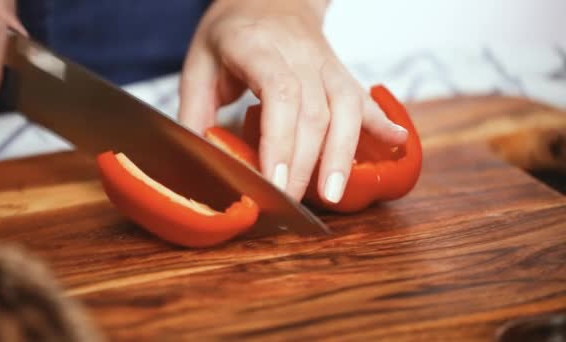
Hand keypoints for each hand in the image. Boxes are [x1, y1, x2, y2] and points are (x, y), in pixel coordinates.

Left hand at [178, 0, 407, 203]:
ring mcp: (326, 62)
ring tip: (335, 193)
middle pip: (315, 111)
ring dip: (343, 153)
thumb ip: (194, 112)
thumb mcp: (198, 64)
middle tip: (293, 201)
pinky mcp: (341, 71)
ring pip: (346, 107)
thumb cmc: (231, 33)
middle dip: (307, 163)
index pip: (280, 94)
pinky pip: (364, 98)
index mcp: (259, 47)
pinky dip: (381, 121)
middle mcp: (299, 54)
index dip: (281, 141)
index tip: (276, 181)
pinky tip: (398, 142)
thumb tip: (197, 162)